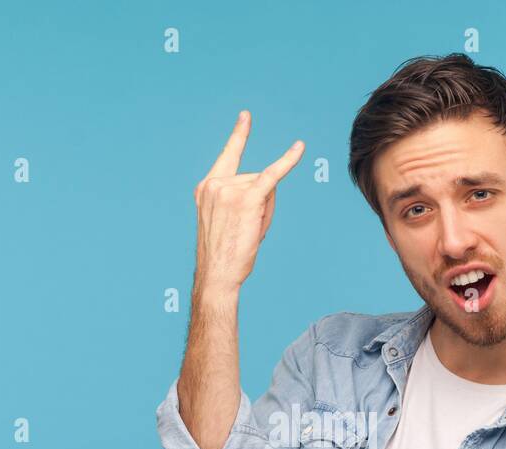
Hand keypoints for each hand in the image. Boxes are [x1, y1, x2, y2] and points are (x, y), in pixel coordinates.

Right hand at [193, 110, 304, 292]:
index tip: (246, 117)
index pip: (227, 157)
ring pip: (265, 187)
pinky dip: (288, 161)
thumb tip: (270, 183)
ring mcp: (229, 188)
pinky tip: (299, 148)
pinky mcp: (248, 198)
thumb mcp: (228, 220)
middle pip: (254, 178)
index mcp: (206, 188)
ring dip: (266, 211)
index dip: (239, 136)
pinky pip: (272, 175)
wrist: (217, 274)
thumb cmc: (224, 254)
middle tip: (245, 231)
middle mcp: (215, 183)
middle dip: (260, 204)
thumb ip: (246, 197)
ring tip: (249, 232)